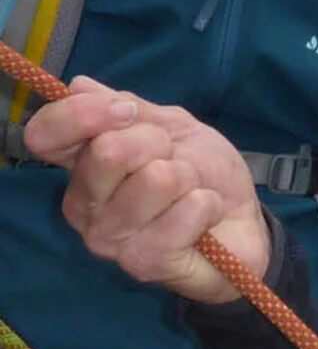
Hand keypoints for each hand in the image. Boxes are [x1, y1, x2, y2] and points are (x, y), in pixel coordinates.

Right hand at [23, 76, 270, 303]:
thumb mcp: (173, 126)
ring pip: (153, 180)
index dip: (82, 114)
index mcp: (83, 166)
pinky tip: (204, 215)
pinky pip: (183, 213)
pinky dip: (205, 204)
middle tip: (175, 159)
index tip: (127, 110)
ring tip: (191, 191)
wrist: (241, 221)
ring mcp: (110, 239)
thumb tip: (78, 86)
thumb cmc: (203, 173)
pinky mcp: (143, 262)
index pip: (46, 135)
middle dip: (157, 141)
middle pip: (106, 152)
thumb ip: (129, 108)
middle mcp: (85, 205)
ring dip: (188, 176)